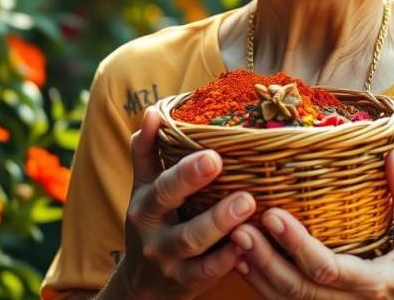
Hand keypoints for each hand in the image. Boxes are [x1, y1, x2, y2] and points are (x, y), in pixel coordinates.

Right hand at [108, 107, 256, 299]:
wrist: (144, 285)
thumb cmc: (154, 225)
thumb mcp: (145, 190)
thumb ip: (147, 152)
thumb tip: (153, 111)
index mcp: (145, 201)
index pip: (157, 174)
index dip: (174, 157)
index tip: (202, 143)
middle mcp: (151, 227)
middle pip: (167, 200)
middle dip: (189, 179)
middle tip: (218, 161)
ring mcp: (167, 257)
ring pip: (191, 239)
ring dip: (218, 220)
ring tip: (247, 201)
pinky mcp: (186, 281)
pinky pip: (207, 271)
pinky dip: (228, 258)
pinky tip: (248, 242)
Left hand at [229, 149, 393, 298]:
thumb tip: (392, 155)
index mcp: (372, 283)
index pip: (327, 268)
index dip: (297, 245)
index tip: (273, 215)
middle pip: (296, 289)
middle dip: (265, 259)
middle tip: (238, 226)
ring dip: (256, 272)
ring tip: (233, 238)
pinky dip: (260, 284)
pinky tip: (241, 261)